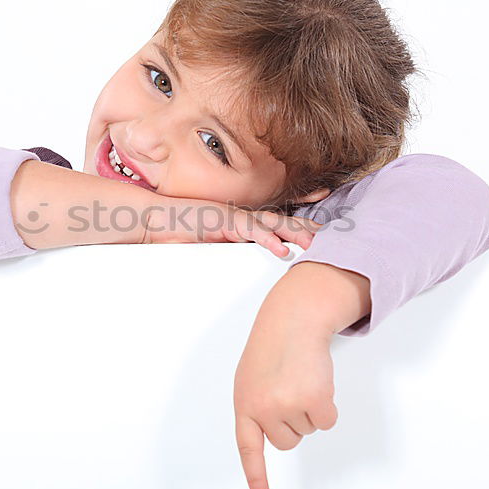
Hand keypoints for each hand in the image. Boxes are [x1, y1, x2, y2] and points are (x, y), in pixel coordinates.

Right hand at [142, 198, 322, 257]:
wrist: (154, 220)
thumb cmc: (178, 233)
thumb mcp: (210, 247)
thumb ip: (229, 253)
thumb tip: (243, 271)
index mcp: (242, 223)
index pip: (277, 223)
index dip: (300, 225)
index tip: (323, 232)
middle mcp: (242, 217)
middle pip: (283, 221)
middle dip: (307, 227)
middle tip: (334, 236)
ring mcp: (233, 217)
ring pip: (272, 224)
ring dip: (295, 233)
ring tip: (315, 244)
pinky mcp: (222, 221)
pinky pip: (249, 231)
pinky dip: (267, 240)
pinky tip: (281, 250)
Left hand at [233, 301, 337, 488]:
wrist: (292, 320)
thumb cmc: (272, 349)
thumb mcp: (251, 379)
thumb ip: (256, 408)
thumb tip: (270, 433)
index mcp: (244, 405)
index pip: (248, 449)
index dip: (256, 476)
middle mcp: (263, 409)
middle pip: (287, 441)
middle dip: (293, 421)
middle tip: (289, 389)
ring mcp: (287, 405)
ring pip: (307, 430)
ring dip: (309, 409)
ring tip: (300, 379)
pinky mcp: (313, 399)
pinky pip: (326, 422)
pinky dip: (327, 406)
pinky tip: (316, 382)